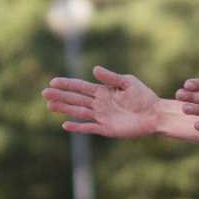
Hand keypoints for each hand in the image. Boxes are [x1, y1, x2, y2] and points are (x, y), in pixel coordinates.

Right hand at [42, 66, 159, 137]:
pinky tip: (65, 124)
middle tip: (44, 93)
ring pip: (79, 112)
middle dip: (60, 96)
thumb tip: (94, 69)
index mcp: (102, 91)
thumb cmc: (143, 97)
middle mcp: (99, 104)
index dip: (67, 84)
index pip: (80, 87)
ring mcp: (101, 117)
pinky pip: (89, 128)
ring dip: (64, 109)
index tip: (53, 81)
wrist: (155, 114)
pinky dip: (78, 127)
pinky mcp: (107, 129)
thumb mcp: (128, 82)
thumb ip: (111, 77)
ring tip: (49, 105)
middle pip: (76, 99)